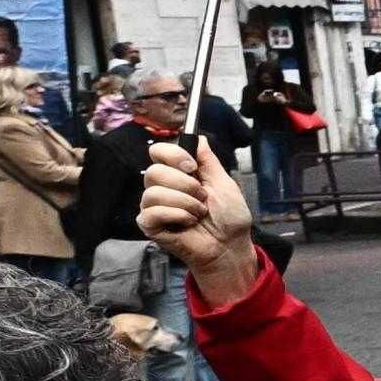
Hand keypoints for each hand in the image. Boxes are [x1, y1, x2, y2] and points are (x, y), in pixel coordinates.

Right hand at [138, 138, 261, 305]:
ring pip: (154, 192)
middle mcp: (162, 187)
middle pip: (154, 171)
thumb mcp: (223, 182)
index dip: (173, 155)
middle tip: (202, 198)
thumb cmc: (229, 217)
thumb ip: (208, 160)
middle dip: (185, 185)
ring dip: (185, 203)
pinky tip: (188, 223)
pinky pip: (152, 212)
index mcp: (178, 174)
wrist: (230, 245)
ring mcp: (153, 206)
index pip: (158, 151)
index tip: (192, 167)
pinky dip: (177, 216)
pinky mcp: (149, 224)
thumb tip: (198, 136)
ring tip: (198, 213)